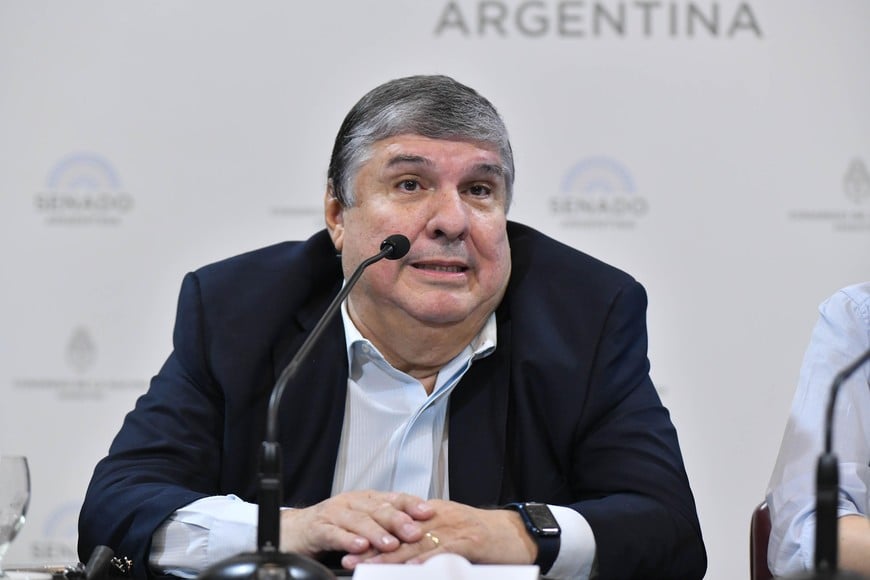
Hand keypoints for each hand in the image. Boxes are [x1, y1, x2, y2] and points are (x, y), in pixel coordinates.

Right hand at [279, 490, 433, 557]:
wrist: (294, 530)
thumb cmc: (331, 526)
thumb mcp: (360, 521)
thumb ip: (384, 523)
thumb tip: (418, 529)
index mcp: (365, 499)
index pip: (392, 497)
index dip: (411, 504)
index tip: (428, 512)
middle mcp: (351, 503)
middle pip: (377, 509)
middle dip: (398, 520)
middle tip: (414, 532)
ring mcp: (333, 514)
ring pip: (358, 521)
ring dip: (376, 532)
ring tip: (390, 543)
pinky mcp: (317, 528)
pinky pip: (334, 533)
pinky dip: (348, 540)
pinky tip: (359, 546)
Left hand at [341, 499, 536, 568]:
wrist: (518, 533)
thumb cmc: (486, 537)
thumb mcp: (453, 533)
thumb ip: (429, 538)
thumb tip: (404, 554)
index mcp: (433, 512)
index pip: (396, 523)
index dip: (373, 537)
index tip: (350, 549)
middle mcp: (439, 516)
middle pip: (400, 532)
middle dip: (372, 548)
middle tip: (349, 560)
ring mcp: (454, 527)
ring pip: (415, 542)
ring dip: (389, 557)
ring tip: (368, 567)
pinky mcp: (469, 540)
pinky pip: (442, 550)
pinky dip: (424, 560)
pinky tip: (408, 568)